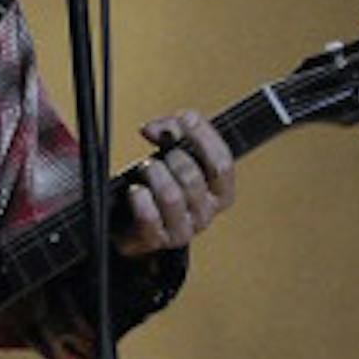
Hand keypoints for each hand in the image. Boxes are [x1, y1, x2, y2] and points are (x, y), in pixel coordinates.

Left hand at [114, 110, 235, 254]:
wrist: (135, 226)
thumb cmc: (161, 188)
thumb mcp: (176, 158)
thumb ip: (174, 133)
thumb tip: (158, 128)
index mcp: (221, 194)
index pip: (222, 162)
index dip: (203, 136)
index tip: (185, 118)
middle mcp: (206, 214)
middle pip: (192, 177)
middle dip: (171, 157)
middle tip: (157, 156)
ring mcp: (183, 230)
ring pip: (171, 195)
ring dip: (154, 174)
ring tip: (145, 170)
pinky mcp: (157, 240)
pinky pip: (149, 216)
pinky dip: (139, 198)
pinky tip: (135, 190)